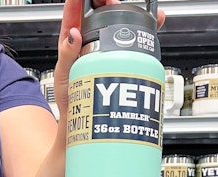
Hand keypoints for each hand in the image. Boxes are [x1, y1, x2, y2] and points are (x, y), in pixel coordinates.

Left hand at [54, 0, 165, 120]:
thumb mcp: (63, 75)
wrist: (81, 123)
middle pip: (102, 15)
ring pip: (119, 28)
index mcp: (72, 43)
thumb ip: (66, 54)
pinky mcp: (120, 63)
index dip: (82, 0)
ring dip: (130, 15)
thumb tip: (73, 33)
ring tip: (138, 13)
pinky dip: (145, 34)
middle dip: (110, 4)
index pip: (76, 12)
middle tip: (116, 4)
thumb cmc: (68, 100)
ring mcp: (106, 53)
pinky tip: (154, 26)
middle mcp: (90, 45)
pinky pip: (133, 46)